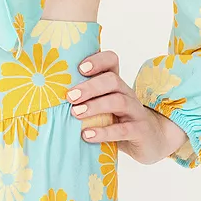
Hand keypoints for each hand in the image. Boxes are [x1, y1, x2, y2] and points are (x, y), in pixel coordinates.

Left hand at [65, 49, 188, 163]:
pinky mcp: (140, 131)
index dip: (97, 60)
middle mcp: (127, 93)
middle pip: (112, 80)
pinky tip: (87, 135)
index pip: (111, 60)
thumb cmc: (119, 120)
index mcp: (116, 83)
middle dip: (90, 86)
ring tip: (75, 114)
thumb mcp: (104, 106)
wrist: (151, 140)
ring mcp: (136, 111)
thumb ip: (86, 98)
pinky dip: (104, 132)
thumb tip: (50, 95)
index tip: (79, 68)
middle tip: (70, 96)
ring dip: (95, 106)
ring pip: (118, 101)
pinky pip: (123, 130)